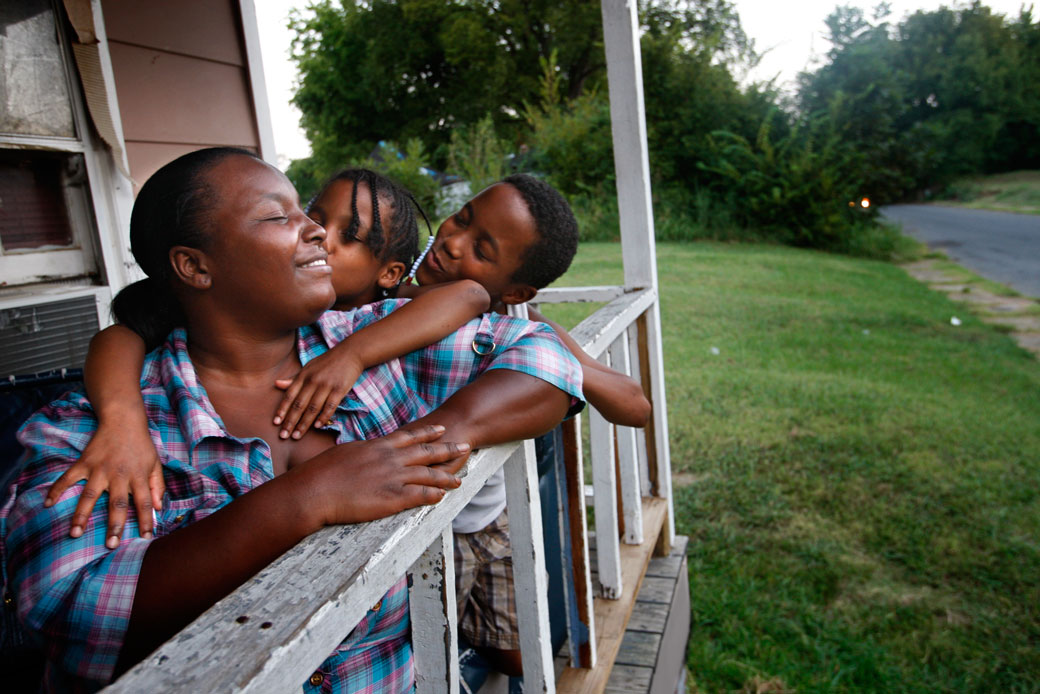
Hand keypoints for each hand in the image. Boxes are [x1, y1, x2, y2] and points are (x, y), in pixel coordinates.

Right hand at [44, 414, 164, 548]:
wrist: (123, 420)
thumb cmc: (141, 445)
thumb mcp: (155, 463)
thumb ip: (157, 486)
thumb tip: (159, 508)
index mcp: (138, 476)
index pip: (145, 502)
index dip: (146, 520)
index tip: (146, 538)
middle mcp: (119, 475)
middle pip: (117, 503)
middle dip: (114, 525)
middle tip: (110, 544)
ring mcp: (99, 469)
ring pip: (89, 495)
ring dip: (81, 515)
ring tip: (75, 534)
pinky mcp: (84, 462)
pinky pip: (68, 478)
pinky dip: (56, 489)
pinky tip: (48, 503)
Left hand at [273, 347, 364, 439]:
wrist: (350, 353)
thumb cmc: (328, 361)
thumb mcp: (308, 367)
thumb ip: (294, 379)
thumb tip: (276, 384)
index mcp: (303, 376)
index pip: (289, 396)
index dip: (282, 410)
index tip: (276, 423)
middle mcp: (312, 381)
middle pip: (299, 405)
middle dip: (290, 422)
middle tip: (284, 436)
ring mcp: (326, 385)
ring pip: (312, 408)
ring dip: (304, 424)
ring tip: (297, 435)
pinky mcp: (339, 389)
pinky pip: (329, 406)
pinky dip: (323, 417)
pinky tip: (317, 426)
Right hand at [304, 425, 470, 525]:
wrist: (314, 490)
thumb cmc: (321, 472)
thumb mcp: (345, 453)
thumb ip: (361, 452)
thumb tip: (364, 452)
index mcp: (378, 446)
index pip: (410, 436)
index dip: (428, 432)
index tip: (442, 428)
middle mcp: (390, 459)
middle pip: (426, 452)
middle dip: (448, 449)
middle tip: (465, 446)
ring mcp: (392, 478)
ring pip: (428, 474)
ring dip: (446, 476)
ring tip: (460, 479)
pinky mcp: (391, 497)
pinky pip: (419, 495)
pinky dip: (433, 495)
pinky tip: (442, 496)